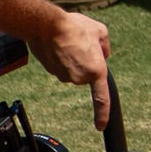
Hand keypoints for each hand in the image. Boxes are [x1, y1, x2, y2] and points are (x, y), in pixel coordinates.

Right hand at [28, 10, 116, 131]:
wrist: (45, 25)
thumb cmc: (74, 27)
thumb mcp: (100, 31)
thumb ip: (105, 47)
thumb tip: (103, 55)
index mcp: (96, 71)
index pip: (102, 98)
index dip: (102, 113)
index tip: (101, 126)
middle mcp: (79, 78)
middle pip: (88, 73)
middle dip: (88, 61)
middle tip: (83, 43)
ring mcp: (64, 76)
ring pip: (74, 69)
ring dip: (74, 58)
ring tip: (71, 41)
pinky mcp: (52, 71)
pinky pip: (62, 66)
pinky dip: (63, 57)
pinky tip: (60, 44)